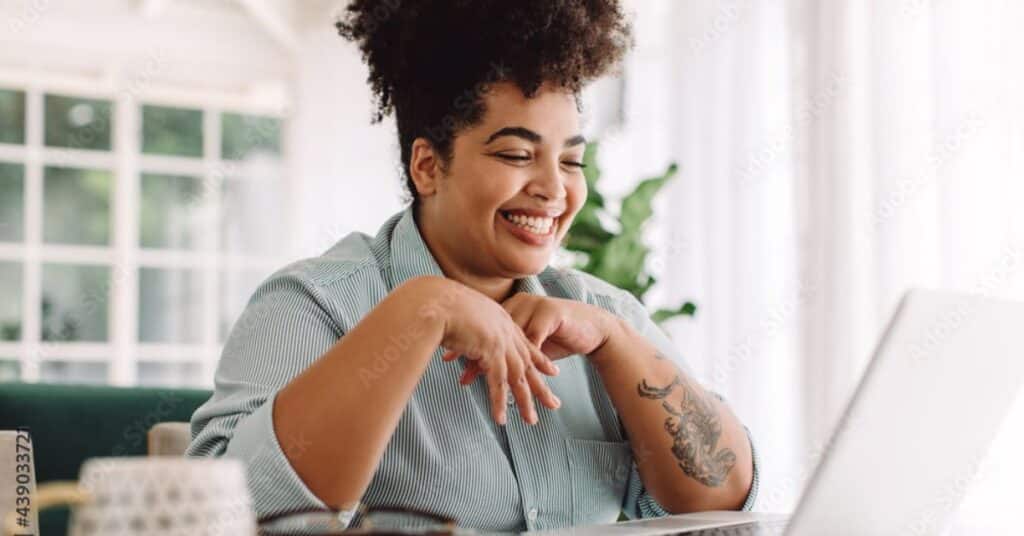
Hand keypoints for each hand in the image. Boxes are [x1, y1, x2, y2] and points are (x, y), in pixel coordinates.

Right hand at [428, 280, 561, 425]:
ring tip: (531, 421)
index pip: (524, 343)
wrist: (436, 300)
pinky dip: (499, 402)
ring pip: (518, 377)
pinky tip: (501, 418)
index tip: (551, 371)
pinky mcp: (490, 352)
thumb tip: (461, 335)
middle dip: (540, 386)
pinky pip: (497, 382)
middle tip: (553, 404)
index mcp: (500, 319)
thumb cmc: (439, 303)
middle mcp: (505, 330)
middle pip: (528, 363)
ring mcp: (500, 342)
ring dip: (525, 401)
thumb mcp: (461, 313)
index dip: (539, 359)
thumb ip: (467, 325)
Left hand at [458, 293, 619, 384]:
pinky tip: (514, 373)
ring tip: (483, 379)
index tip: (448, 358)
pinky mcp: (551, 316)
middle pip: (493, 331)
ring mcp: (535, 308)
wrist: (591, 327)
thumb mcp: (527, 341)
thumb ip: (505, 348)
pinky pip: (533, 340)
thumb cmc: (557, 335)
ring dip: (497, 361)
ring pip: (510, 338)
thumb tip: (476, 363)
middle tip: (458, 371)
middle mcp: (520, 304)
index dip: (466, 342)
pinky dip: (523, 359)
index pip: (483, 325)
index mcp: (511, 308)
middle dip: (475, 353)